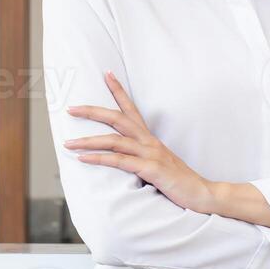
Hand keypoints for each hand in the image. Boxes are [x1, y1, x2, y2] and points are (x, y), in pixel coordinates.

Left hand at [64, 70, 217, 215]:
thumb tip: (120, 158)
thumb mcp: (157, 164)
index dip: (119, 91)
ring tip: (68, 143)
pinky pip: (120, 161)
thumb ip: (140, 157)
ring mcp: (151, 154)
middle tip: (71, 108)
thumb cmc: (178, 181)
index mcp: (150, 138)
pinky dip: (99, 158)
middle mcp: (149, 141)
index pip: (131, 109)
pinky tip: (83, 159)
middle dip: (93, 112)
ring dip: (88, 140)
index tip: (107, 74)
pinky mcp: (151, 169)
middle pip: (118, 119)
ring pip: (114, 141)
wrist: (202, 194)